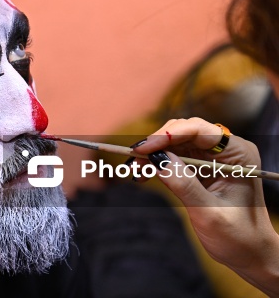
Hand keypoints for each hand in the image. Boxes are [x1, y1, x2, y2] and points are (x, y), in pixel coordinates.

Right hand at [133, 117, 278, 295]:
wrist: (248, 253)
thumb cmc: (239, 236)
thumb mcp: (210, 213)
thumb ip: (185, 185)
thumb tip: (158, 160)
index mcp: (238, 154)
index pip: (199, 130)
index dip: (168, 135)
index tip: (144, 149)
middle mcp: (226, 150)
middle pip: (184, 132)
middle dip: (157, 143)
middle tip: (134, 160)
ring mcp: (212, 158)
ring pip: (175, 143)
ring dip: (153, 154)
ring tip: (135, 168)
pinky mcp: (200, 168)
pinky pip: (174, 157)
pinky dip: (157, 163)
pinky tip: (143, 174)